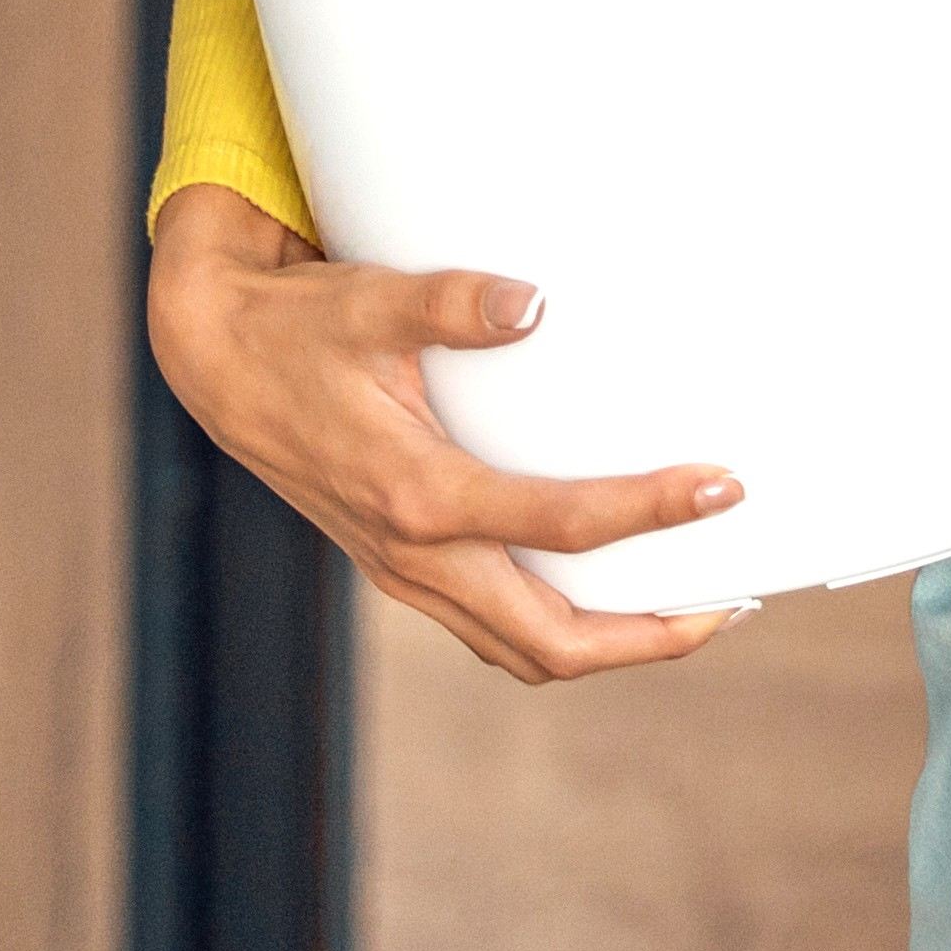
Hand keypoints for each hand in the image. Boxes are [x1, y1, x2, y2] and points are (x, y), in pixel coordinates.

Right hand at [145, 182, 747, 682]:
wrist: (218, 361)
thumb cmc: (301, 325)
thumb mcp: (370, 300)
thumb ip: (451, 302)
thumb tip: (533, 301)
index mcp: (418, 496)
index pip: (562, 527)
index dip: (651, 513)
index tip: (723, 489)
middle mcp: (414, 554)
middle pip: (551, 643)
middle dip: (649, 637)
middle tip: (732, 602)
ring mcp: (405, 571)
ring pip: (521, 650)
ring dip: (609, 645)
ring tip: (691, 610)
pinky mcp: (403, 565)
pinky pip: (493, 626)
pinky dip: (560, 624)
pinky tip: (607, 587)